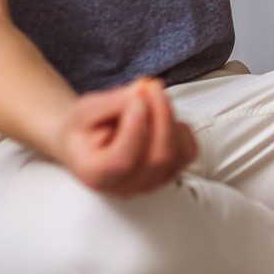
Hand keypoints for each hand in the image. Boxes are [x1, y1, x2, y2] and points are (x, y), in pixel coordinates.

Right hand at [56, 77, 198, 197]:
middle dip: (160, 115)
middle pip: (158, 158)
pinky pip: (189, 151)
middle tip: (149, 87)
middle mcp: (126, 187)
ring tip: (151, 97)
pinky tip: (161, 116)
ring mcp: (151, 183)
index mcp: (96, 175)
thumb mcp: (85, 110)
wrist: (89, 143)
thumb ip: (111, 102)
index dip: (135, 129)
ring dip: (170, 118)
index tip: (136, 100)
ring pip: (177, 154)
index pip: (122, 161)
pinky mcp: (171, 172)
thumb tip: (141, 92)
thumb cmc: (85, 129)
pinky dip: (181, 128)